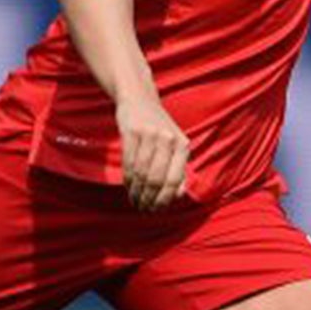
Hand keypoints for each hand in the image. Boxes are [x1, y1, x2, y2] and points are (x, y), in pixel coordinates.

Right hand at [117, 92, 189, 211]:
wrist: (139, 99)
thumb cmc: (158, 127)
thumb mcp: (175, 144)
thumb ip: (179, 168)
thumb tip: (178, 195)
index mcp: (183, 145)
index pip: (175, 179)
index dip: (165, 199)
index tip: (157, 210)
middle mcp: (169, 139)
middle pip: (157, 178)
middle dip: (149, 198)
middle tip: (144, 208)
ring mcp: (150, 135)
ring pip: (141, 173)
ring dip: (137, 191)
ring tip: (134, 200)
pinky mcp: (132, 132)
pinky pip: (128, 163)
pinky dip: (128, 179)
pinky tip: (128, 187)